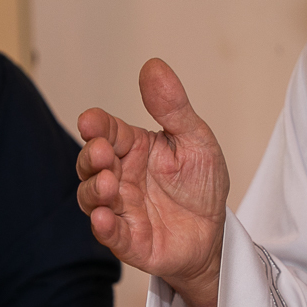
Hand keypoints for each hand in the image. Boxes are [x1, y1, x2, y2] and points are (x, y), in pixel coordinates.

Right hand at [77, 59, 228, 306]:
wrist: (215, 234)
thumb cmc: (202, 186)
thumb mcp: (196, 141)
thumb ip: (173, 108)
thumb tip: (152, 65)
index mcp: (134, 148)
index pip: (107, 131)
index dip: (95, 126)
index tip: (90, 122)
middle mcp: (120, 176)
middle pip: (92, 163)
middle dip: (91, 157)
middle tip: (103, 153)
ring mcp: (121, 209)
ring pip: (92, 198)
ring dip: (94, 190)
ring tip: (109, 184)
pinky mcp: (128, 240)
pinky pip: (109, 234)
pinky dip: (103, 226)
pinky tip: (104, 218)